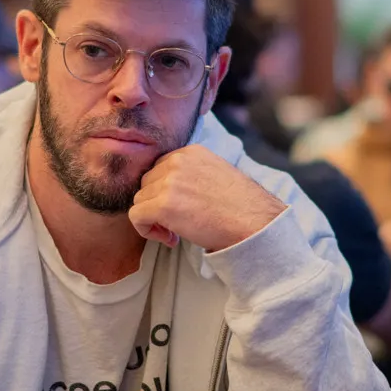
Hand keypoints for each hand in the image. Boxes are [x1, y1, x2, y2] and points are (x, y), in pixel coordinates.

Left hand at [128, 146, 285, 251]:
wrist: (254, 222)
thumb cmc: (241, 207)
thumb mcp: (215, 174)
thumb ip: (190, 174)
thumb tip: (168, 191)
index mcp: (190, 152)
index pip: (158, 169)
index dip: (164, 192)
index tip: (181, 209)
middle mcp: (176, 161)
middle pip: (146, 184)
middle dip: (156, 205)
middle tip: (177, 224)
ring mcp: (168, 182)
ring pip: (139, 201)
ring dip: (153, 219)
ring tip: (176, 233)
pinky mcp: (163, 205)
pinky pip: (136, 217)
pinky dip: (147, 230)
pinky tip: (170, 238)